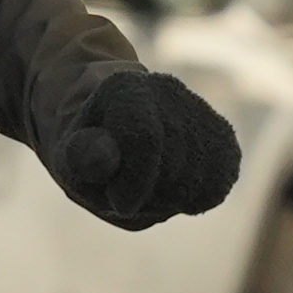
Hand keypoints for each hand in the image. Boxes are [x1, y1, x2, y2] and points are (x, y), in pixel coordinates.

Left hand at [44, 67, 242, 229]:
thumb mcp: (70, 154)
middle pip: (175, 163)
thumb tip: (103, 161)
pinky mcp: (219, 132)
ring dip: (173, 197)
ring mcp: (196, 108)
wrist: (110, 129)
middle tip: (127, 192)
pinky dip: (200, 195)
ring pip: (203, 173)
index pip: (145, 139)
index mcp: (123, 88)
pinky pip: (223, 176)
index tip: (120, 204)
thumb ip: (82, 158)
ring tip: (147, 188)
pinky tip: (174, 190)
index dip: (134, 184)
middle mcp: (165, 89)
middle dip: (151, 194)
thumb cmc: (88, 147)